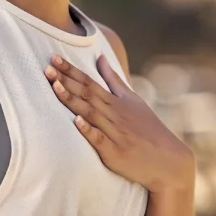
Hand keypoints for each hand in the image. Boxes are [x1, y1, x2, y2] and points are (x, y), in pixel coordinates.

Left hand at [43, 54, 194, 193]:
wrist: (168, 158)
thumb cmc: (147, 127)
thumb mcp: (133, 99)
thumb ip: (113, 79)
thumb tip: (100, 57)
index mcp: (116, 101)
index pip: (90, 82)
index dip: (71, 70)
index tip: (54, 58)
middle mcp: (114, 113)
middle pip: (87, 94)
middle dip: (66, 80)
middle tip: (47, 66)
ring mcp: (115, 132)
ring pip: (90, 112)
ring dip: (72, 99)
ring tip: (55, 86)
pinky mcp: (115, 152)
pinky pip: (100, 139)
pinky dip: (88, 130)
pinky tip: (76, 121)